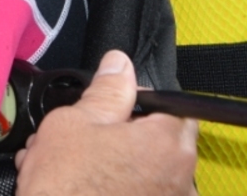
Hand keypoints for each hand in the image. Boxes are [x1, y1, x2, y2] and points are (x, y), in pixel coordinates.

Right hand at [14, 50, 197, 195]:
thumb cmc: (65, 186)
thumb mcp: (75, 122)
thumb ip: (107, 90)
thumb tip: (120, 64)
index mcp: (166, 143)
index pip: (175, 107)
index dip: (143, 102)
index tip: (116, 107)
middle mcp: (181, 180)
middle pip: (163, 142)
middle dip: (128, 135)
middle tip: (90, 137)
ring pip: (149, 173)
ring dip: (119, 165)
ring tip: (76, 168)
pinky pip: (142, 195)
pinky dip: (117, 190)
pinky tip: (84, 187)